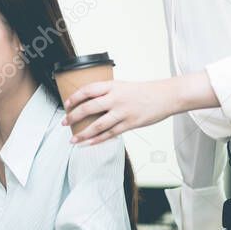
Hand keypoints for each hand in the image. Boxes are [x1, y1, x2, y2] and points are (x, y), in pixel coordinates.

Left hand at [62, 80, 178, 144]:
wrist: (166, 96)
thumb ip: (108, 93)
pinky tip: (89, 143)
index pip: (88, 90)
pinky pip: (110, 134)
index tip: (67, 104)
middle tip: (65, 122)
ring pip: (98, 125)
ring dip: (83, 133)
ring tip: (73, 139)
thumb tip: (90, 102)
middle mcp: (116, 98)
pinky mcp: (130, 124)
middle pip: (89, 107)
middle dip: (74, 116)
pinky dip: (98, 140)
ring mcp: (123, 112)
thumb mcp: (123, 86)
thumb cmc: (144, 91)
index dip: (75, 97)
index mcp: (113, 86)